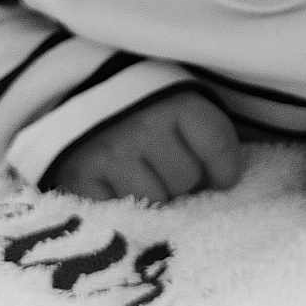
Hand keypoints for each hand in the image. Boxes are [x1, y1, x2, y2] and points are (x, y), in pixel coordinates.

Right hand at [40, 88, 242, 203]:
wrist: (68, 91)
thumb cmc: (137, 103)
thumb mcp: (177, 98)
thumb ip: (208, 129)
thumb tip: (237, 175)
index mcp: (174, 98)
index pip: (218, 144)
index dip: (224, 167)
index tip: (219, 175)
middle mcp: (142, 124)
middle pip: (188, 178)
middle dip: (181, 178)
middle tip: (161, 165)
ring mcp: (108, 153)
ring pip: (156, 201)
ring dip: (151, 196)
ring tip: (137, 175)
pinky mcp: (79, 179)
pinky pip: (119, 213)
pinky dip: (120, 206)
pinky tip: (114, 186)